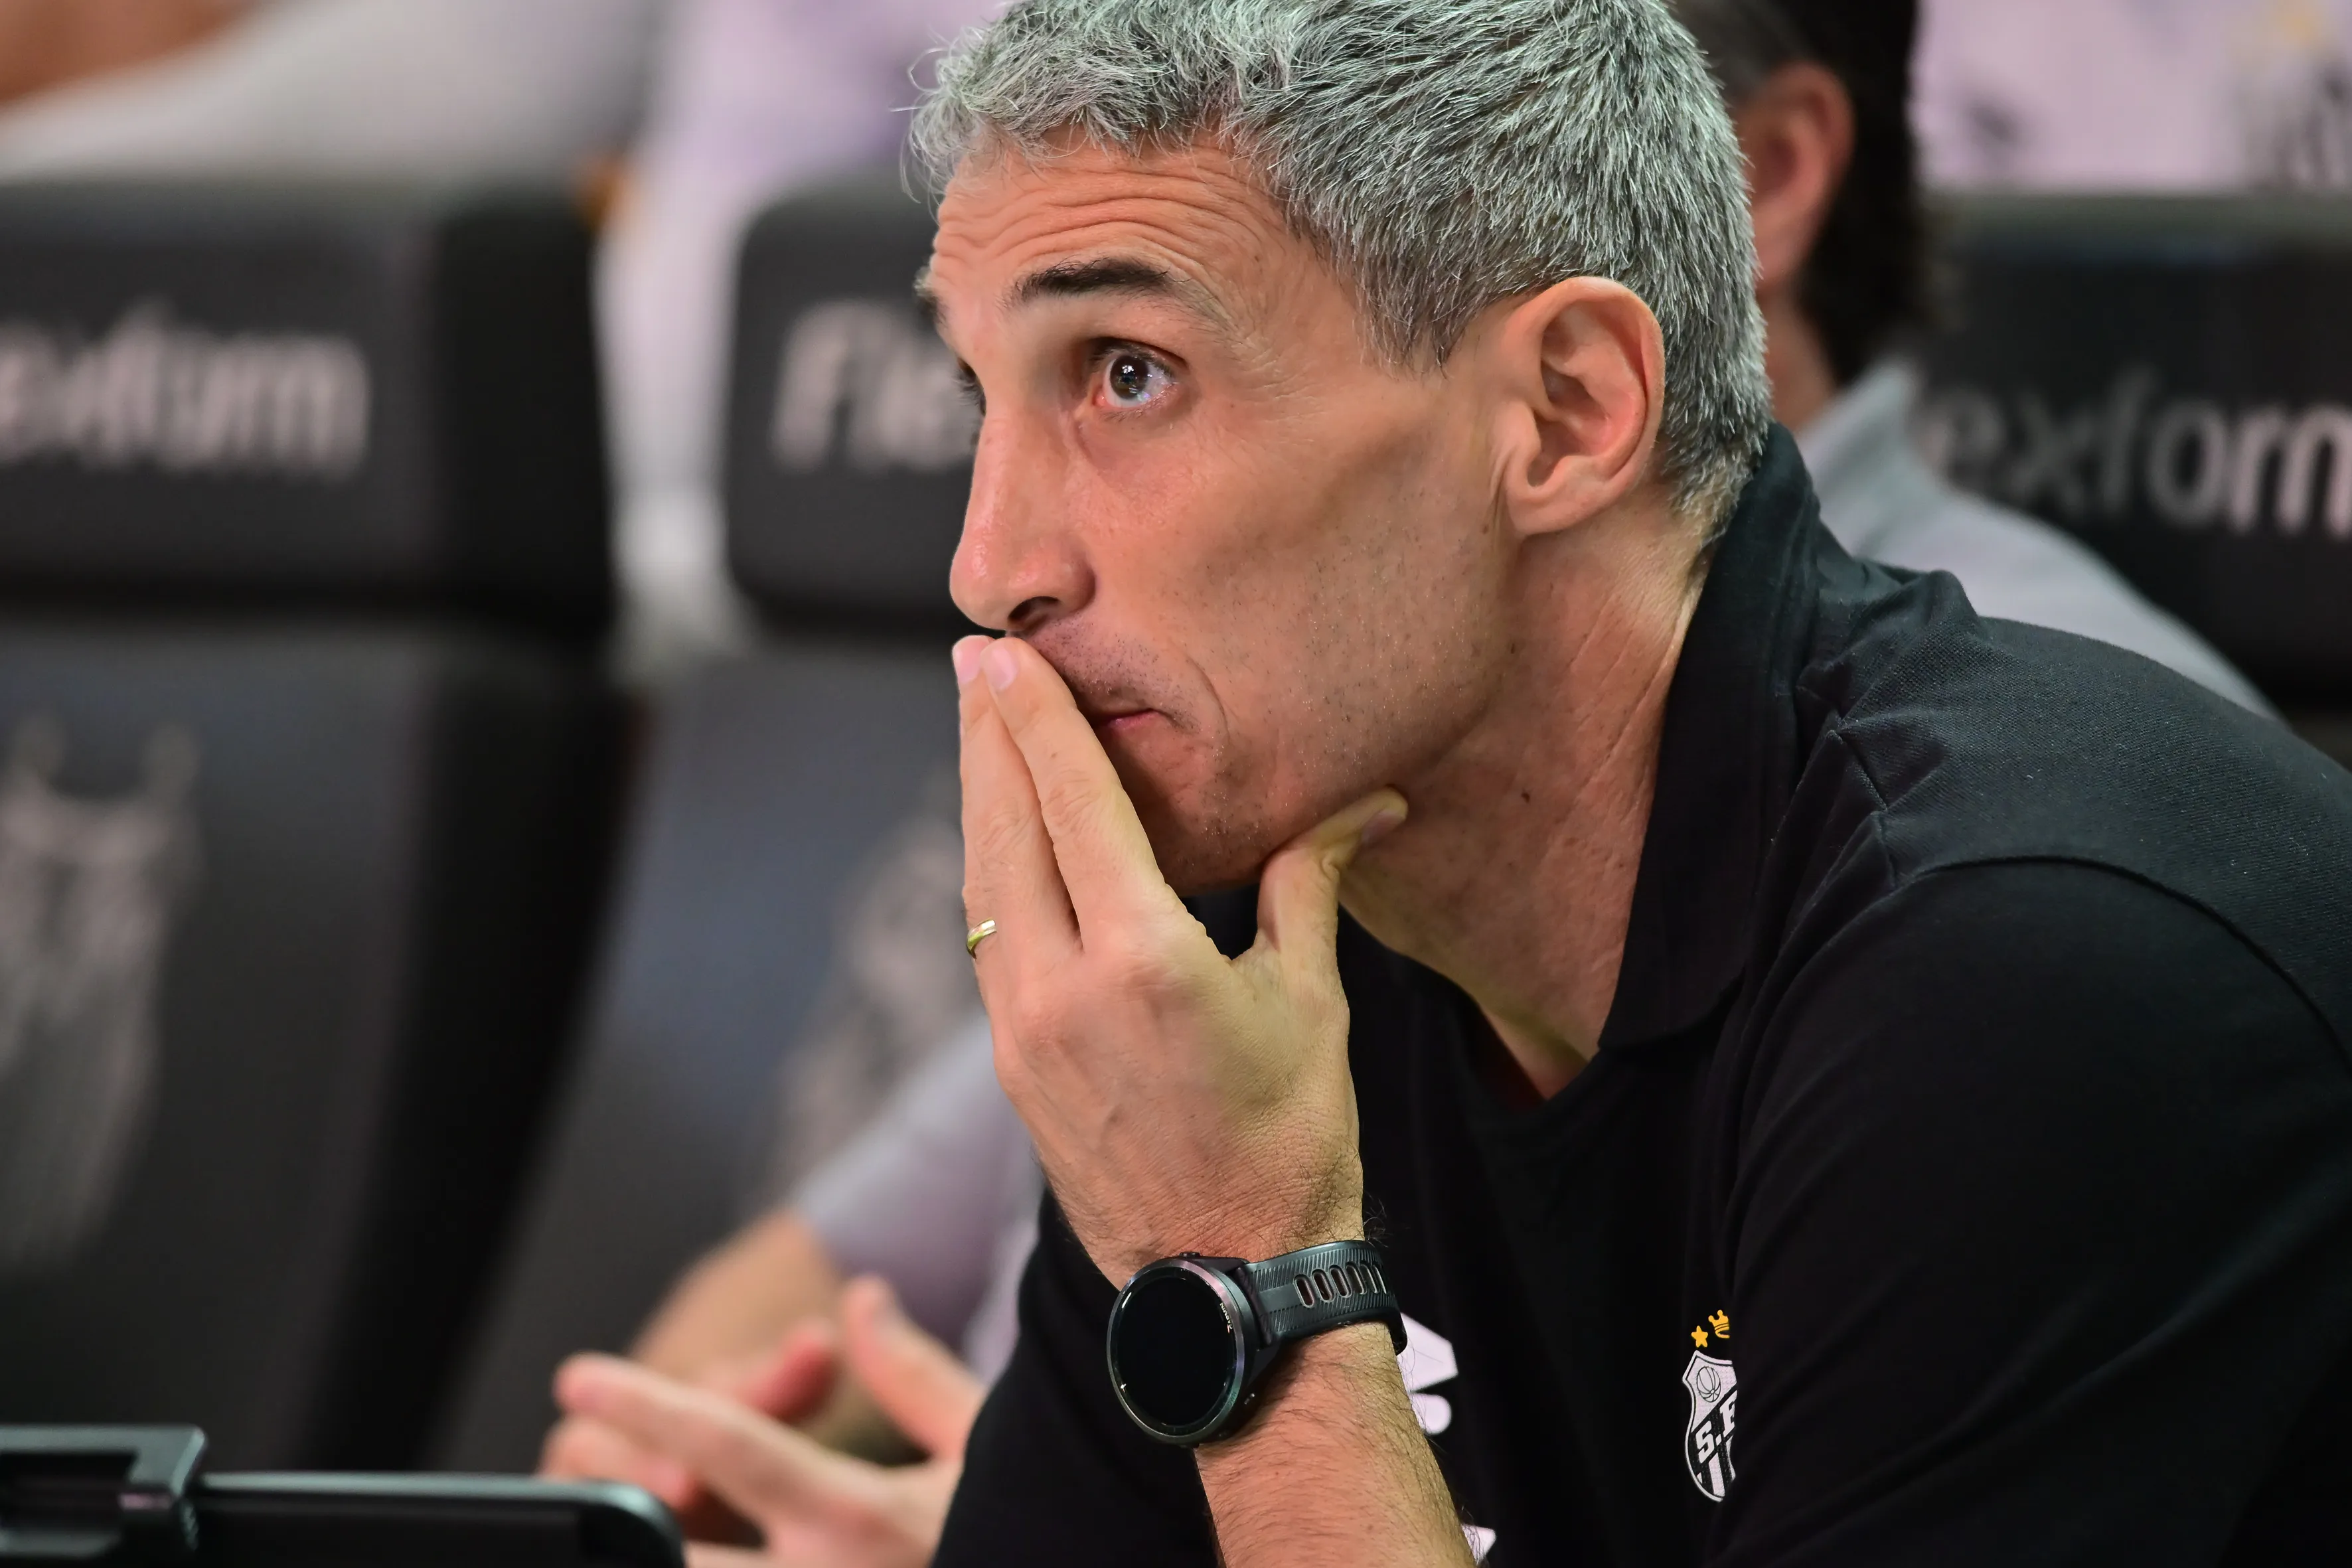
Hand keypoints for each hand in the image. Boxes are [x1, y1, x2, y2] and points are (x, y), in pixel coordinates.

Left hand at [550, 1277, 982, 1566]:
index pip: (732, 1448)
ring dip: (638, 1563)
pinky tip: (662, 1560)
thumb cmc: (1037, 1532)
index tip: (578, 1378)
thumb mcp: (982, 1444)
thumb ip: (911, 1374)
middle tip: (564, 1482)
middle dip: (606, 1518)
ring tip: (595, 1539)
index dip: (649, 1406)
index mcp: (859, 1519)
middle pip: (672, 1554)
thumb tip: (861, 1299)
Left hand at [954, 634, 1403, 1281]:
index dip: (1036, 718)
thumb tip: (1365, 801)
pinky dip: (991, 870)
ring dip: (980, 799)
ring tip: (980, 729)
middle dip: (987, 738)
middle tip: (977, 660)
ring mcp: (1022, 1033)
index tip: (1003, 652)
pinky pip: (989, 940)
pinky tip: (1001, 839)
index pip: (1072, 804)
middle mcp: (1062, 991)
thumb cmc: (1291, 1143)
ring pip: (983, 885)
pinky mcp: (1012, 1068)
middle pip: (1003, 829)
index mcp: (1143, 962)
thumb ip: (1310, 883)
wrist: (1230, 1281)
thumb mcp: (1311, 1003)